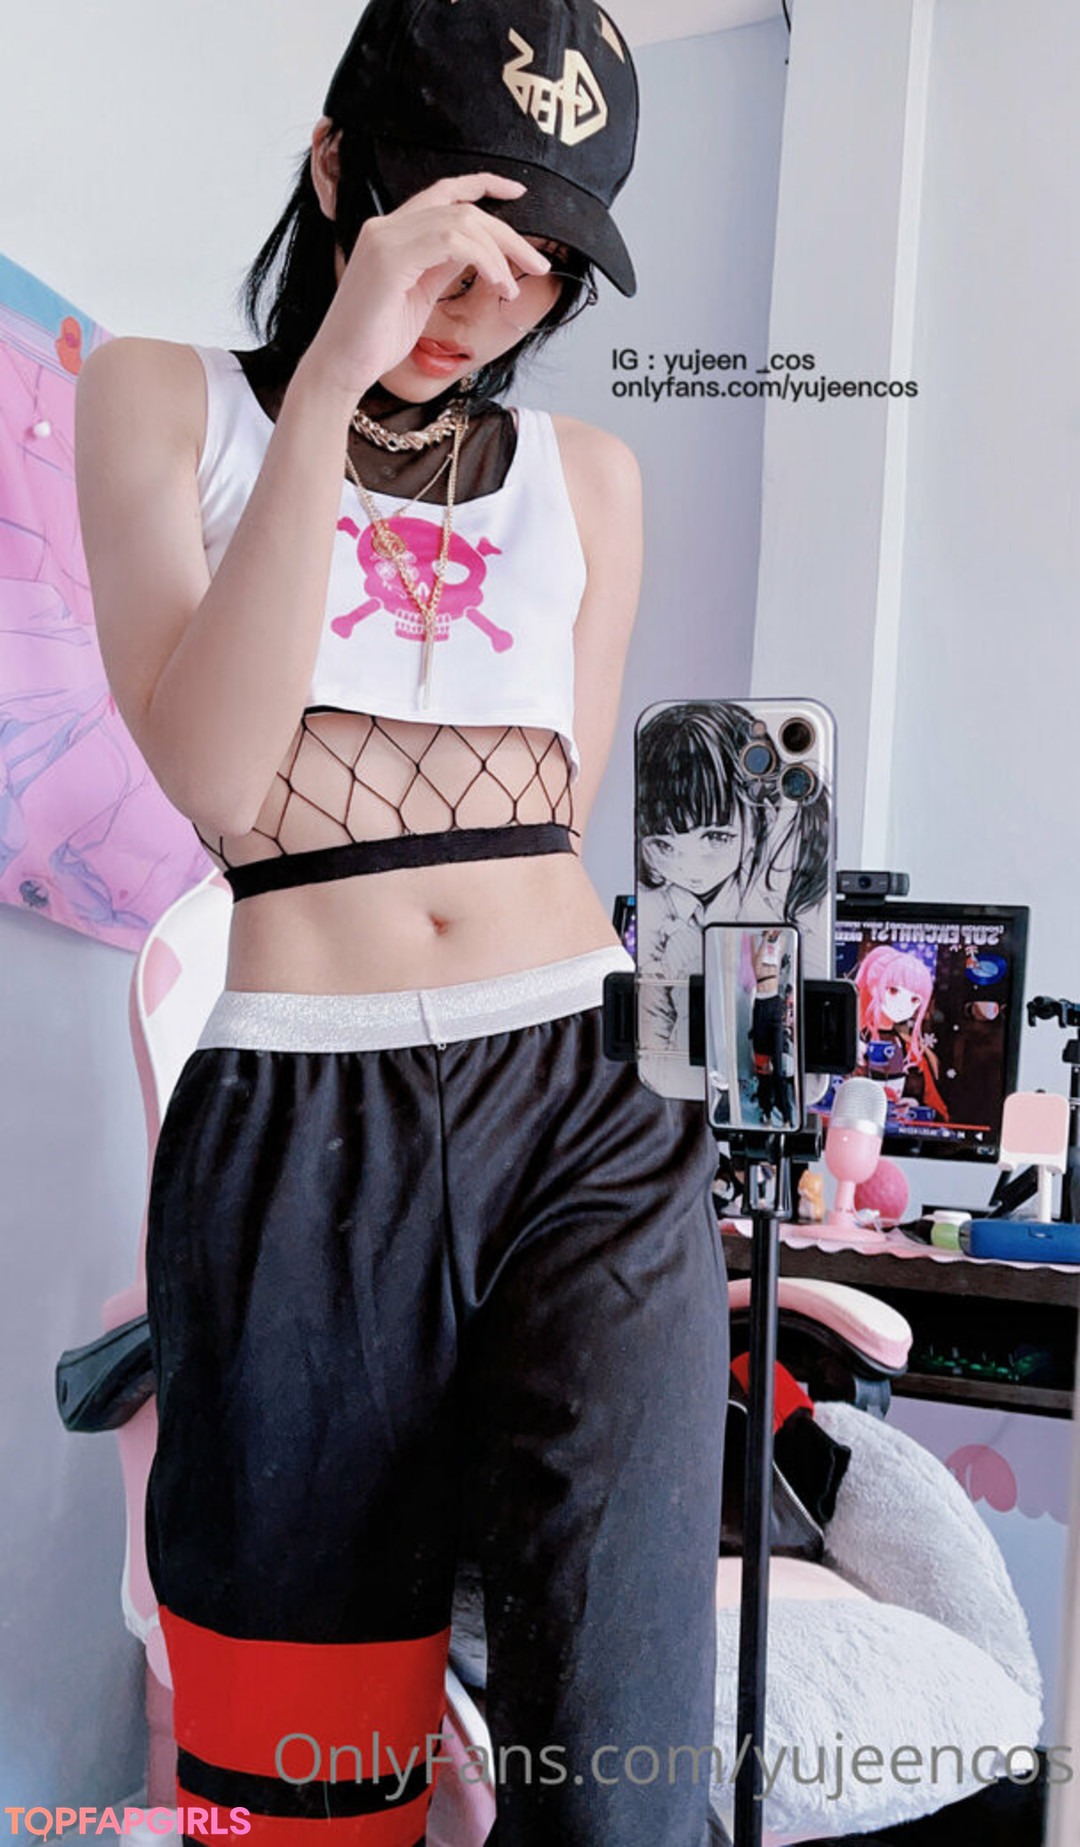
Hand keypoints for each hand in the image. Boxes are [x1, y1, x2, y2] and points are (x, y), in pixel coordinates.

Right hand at [303, 172, 553, 398]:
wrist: (341, 368)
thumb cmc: (377, 341)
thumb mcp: (420, 295)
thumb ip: (443, 266)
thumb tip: (480, 251)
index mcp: (392, 232)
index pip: (443, 192)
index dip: (482, 185)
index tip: (517, 192)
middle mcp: (386, 226)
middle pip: (460, 207)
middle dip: (506, 233)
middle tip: (537, 264)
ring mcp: (385, 239)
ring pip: (460, 221)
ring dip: (498, 252)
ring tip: (512, 289)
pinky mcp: (388, 258)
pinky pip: (450, 241)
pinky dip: (483, 259)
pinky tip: (497, 284)